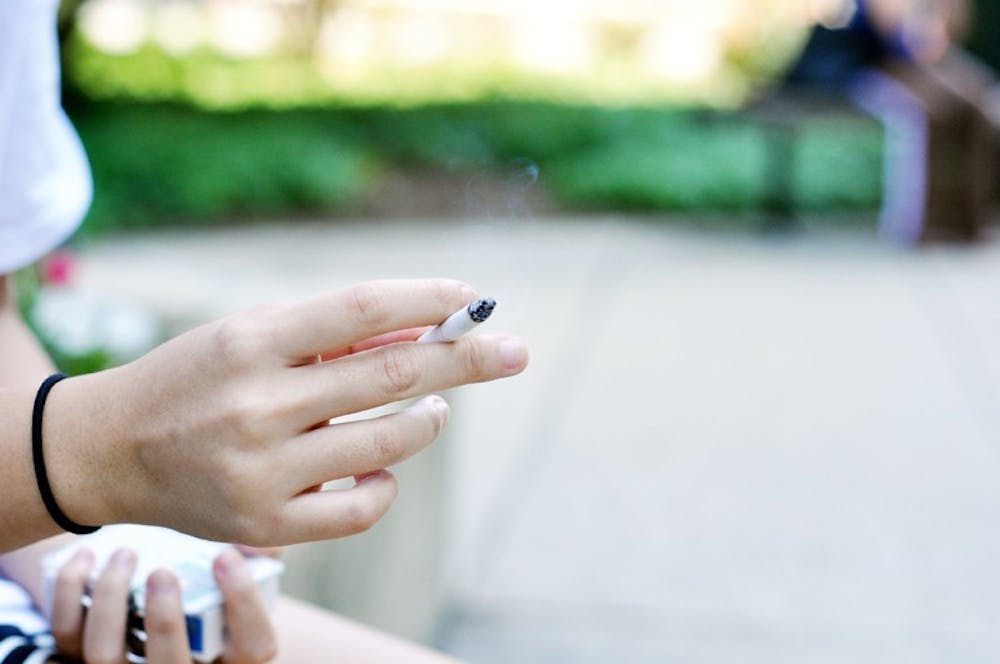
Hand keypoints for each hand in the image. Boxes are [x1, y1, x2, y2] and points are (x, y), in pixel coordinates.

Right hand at [44, 279, 527, 544]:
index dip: (426, 299)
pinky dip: (388, 483)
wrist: (111, 451)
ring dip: (429, 420)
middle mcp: (256, 405)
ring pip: (387, 443)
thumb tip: (421, 334)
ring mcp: (260, 471)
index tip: (474, 297)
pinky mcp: (265, 526)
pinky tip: (385, 465)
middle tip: (515, 351)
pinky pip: (362, 508)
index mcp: (250, 341)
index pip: (360, 307)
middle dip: (465, 359)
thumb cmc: (196, 379)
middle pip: (389, 375)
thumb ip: (330, 333)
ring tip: (438, 408)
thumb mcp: (250, 334)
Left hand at [50, 547, 276, 662]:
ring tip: (125, 554)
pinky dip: (70, 593)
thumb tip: (262, 540)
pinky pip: (67, 636)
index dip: (244, 602)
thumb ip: (260, 563)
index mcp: (230, 661)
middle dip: (165, 621)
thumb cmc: (211, 598)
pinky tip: (86, 557)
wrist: (151, 620)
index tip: (226, 555)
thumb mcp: (241, 589)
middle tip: (163, 572)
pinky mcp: (81, 658)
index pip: (254, 649)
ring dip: (111, 601)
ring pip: (106, 656)